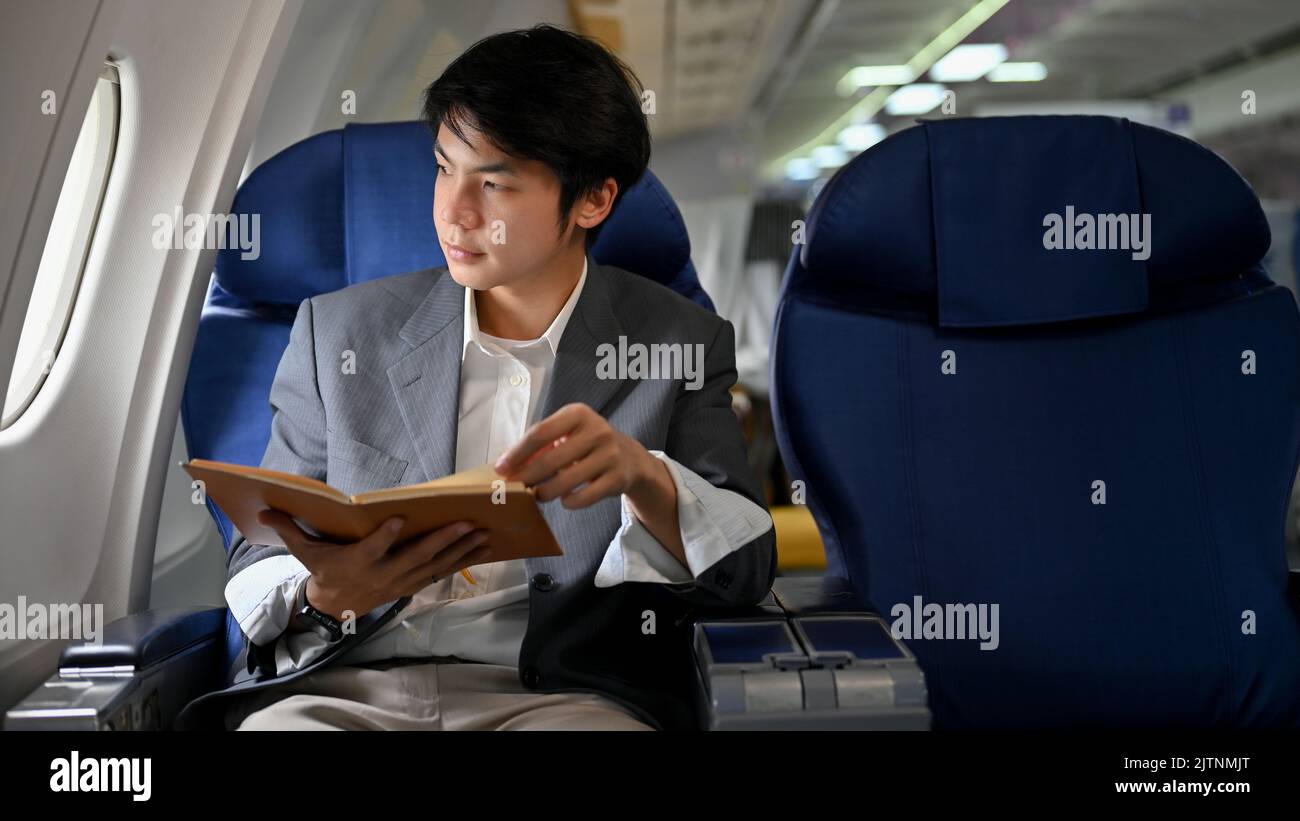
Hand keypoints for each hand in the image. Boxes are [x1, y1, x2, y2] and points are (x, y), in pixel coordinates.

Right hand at [255, 511, 491, 620]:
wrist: (338, 605)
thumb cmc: (324, 569)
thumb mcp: (305, 552)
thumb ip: (290, 529)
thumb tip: (265, 509)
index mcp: (357, 562)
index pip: (371, 550)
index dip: (383, 537)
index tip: (398, 520)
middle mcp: (384, 574)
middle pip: (415, 557)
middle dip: (442, 541)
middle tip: (466, 523)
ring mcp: (402, 581)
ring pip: (435, 566)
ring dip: (461, 550)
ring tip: (484, 533)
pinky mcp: (414, 583)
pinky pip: (442, 572)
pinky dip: (464, 560)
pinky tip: (483, 546)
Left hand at [493, 402, 663, 509]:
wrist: (631, 458)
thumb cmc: (587, 444)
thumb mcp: (568, 434)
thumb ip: (539, 445)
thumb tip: (505, 465)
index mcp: (579, 414)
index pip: (540, 432)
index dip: (517, 453)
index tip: (501, 469)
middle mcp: (597, 430)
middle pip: (551, 460)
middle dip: (527, 477)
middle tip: (514, 488)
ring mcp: (610, 455)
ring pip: (566, 482)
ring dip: (545, 493)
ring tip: (538, 495)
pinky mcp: (618, 478)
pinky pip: (584, 497)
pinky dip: (569, 502)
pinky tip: (565, 499)